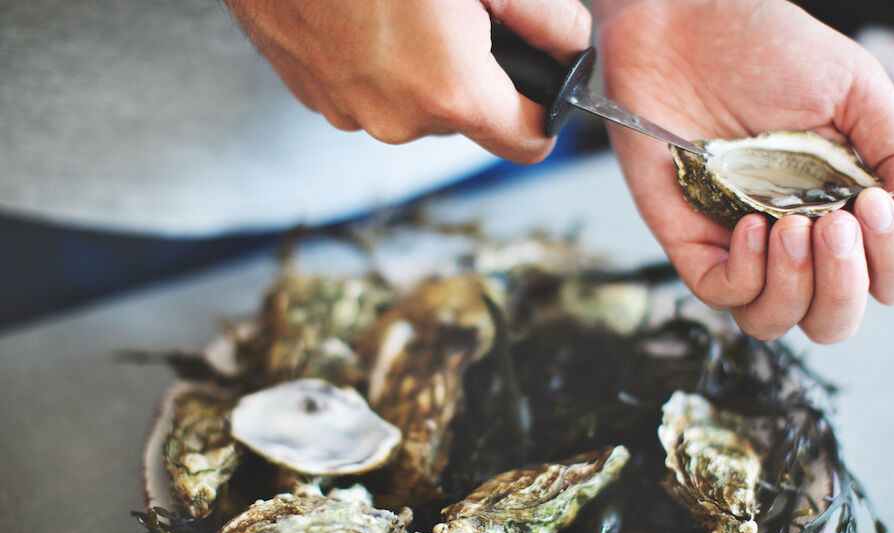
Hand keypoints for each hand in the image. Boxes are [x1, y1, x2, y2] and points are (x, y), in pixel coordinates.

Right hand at [222, 0, 589, 163]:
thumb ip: (547, 15)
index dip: (545, 109)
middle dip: (475, 75)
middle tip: (459, 14)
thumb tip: (570, 46)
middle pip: (466, 120)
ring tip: (403, 6)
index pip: (528, 143)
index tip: (542, 77)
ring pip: (413, 104)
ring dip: (421, 66)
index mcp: (449, 94)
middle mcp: (396, 118)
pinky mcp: (309, 90)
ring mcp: (345, 109)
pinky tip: (364, 10)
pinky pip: (366, 89)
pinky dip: (375, 61)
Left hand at [594, 0, 893, 342]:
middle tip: (831, 226)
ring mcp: (740, 245)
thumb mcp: (855, 88)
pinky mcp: (690, 241)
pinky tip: (750, 222)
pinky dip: (745, 273)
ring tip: (791, 226)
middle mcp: (796, 239)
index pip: (885, 280)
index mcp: (843, 208)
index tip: (873, 208)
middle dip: (843, 287)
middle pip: (833, 319)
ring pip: (775, 322)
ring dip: (795, 287)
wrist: (683, 24)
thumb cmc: (767, 47)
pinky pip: (721, 296)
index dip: (889, 263)